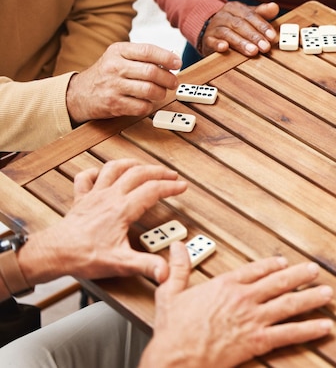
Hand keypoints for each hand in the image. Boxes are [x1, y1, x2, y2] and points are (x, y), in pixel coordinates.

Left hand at [21, 159, 187, 284]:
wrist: (54, 253)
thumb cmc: (83, 256)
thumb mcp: (120, 264)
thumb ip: (146, 265)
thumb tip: (166, 271)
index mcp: (122, 209)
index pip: (153, 190)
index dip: (171, 187)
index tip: (182, 186)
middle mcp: (109, 197)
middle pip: (138, 174)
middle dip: (158, 172)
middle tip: (170, 175)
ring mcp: (94, 195)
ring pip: (114, 169)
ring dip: (131, 164)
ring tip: (143, 165)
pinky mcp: (81, 199)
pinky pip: (86, 178)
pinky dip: (95, 172)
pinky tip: (102, 173)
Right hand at [66, 42, 180, 123]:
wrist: (79, 94)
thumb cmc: (107, 74)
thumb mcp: (119, 57)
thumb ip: (142, 57)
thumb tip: (172, 60)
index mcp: (118, 51)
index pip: (147, 51)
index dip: (166, 57)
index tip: (178, 63)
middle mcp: (115, 67)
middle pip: (151, 72)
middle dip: (168, 79)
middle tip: (173, 82)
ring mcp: (113, 86)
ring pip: (149, 90)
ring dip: (161, 93)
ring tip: (161, 92)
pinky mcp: (114, 104)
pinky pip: (142, 106)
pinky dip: (149, 105)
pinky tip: (146, 102)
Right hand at [141, 246, 333, 367]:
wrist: (175, 358)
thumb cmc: (173, 331)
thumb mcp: (170, 293)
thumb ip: (177, 268)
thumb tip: (176, 248)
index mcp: (225, 285)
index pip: (255, 270)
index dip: (272, 265)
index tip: (283, 262)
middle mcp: (243, 298)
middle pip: (279, 282)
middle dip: (300, 275)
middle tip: (315, 270)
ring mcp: (253, 319)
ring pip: (289, 304)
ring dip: (311, 298)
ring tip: (327, 293)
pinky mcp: (257, 341)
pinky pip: (289, 334)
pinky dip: (308, 330)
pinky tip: (323, 326)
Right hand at [199, 2, 278, 56]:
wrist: (209, 28)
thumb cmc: (233, 24)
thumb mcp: (247, 16)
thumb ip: (261, 13)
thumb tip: (275, 7)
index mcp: (235, 8)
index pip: (250, 15)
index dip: (262, 26)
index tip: (272, 37)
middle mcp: (224, 15)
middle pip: (240, 25)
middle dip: (254, 36)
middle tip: (265, 47)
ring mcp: (214, 27)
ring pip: (228, 33)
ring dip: (241, 43)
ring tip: (253, 51)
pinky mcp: (207, 39)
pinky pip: (211, 41)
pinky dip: (217, 44)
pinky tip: (224, 48)